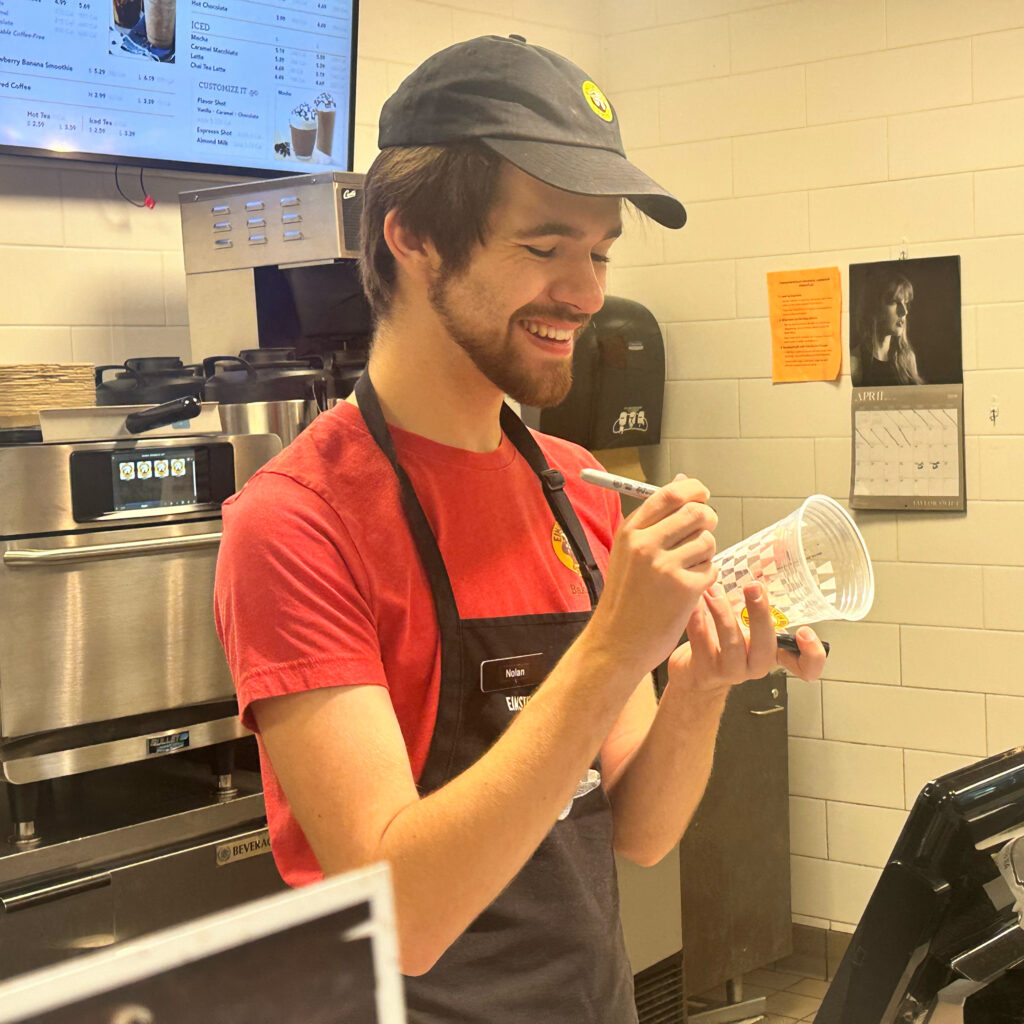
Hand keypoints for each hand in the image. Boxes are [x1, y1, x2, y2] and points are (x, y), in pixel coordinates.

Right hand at [586, 475, 717, 675]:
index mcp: (630, 531)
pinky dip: (705, 577)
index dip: (693, 490)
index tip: (702, 494)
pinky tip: (687, 589)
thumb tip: (685, 484)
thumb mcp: (628, 553)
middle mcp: (646, 544)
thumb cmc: (626, 597)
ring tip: (686, 569)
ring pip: (707, 541)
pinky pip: (711, 568)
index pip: (669, 494)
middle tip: (704, 531)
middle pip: (696, 512)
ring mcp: (665, 566)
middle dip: (707, 520)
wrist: (618, 641)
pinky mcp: (685, 588)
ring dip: (705, 553)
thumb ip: (655, 521)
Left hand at [668, 581, 826, 693]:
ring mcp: (731, 671)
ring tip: (713, 590)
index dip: (812, 654)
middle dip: (759, 614)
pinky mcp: (705, 671)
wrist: (694, 673)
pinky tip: (694, 603)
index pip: (805, 666)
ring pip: (731, 643)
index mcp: (772, 653)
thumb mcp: (747, 624)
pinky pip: (701, 644)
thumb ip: (760, 599)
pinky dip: (697, 620)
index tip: (805, 631)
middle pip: (765, 645)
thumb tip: (777, 550)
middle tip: (753, 587)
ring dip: (722, 612)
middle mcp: (756, 665)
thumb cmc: (723, 642)